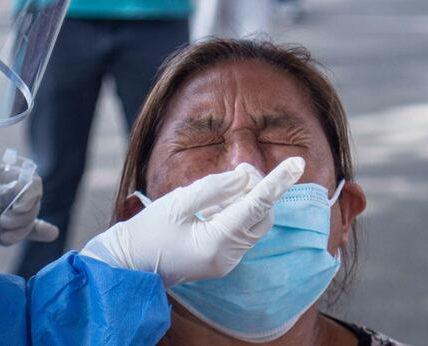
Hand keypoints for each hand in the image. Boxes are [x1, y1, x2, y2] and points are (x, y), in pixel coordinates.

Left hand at [0, 162, 58, 254]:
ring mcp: (1, 213)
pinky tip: (50, 234)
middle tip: (3, 224)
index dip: (29, 195)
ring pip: (29, 218)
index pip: (28, 180)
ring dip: (23, 229)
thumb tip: (24, 191)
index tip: (16, 209)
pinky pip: (24, 232)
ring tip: (4, 236)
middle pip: (33, 201)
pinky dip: (37, 232)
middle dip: (24, 215)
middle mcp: (3, 192)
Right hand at [81, 158, 304, 285]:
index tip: (297, 163)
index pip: (256, 206)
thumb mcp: (177, 202)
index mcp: (215, 244)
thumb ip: (214, 188)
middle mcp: (227, 257)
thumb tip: (245, 177)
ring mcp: (226, 262)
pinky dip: (235, 211)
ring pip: (254, 224)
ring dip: (246, 200)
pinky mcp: (222, 260)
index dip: (277, 182)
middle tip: (239, 170)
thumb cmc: (147, 232)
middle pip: (262, 216)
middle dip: (258, 189)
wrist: (129, 264)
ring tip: (219, 189)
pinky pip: (240, 231)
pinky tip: (213, 205)